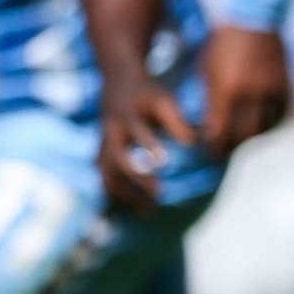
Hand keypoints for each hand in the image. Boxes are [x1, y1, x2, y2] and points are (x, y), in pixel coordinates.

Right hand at [97, 71, 196, 211]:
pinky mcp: (100, 156)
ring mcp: (101, 146)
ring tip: (149, 211)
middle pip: (117, 160)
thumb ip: (176, 121)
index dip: (148, 145)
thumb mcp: (162, 99)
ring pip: (108, 176)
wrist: (115, 82)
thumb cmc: (145, 92)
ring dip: (127, 195)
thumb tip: (193, 144)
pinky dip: (117, 197)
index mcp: (125, 115)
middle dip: (137, 179)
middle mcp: (109, 133)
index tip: (162, 161)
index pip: (136, 132)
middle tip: (158, 194)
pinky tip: (135, 209)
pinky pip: (105, 180)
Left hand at [201, 26, 292, 155]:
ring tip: (244, 139)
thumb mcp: (207, 69)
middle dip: (234, 146)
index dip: (213, 145)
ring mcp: (272, 89)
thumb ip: (208, 97)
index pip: (219, 130)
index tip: (208, 150)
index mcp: (227, 89)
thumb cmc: (223, 42)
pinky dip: (273, 124)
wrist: (254, 19)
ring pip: (266, 127)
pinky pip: (283, 114)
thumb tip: (206, 123)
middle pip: (245, 135)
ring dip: (254, 137)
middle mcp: (252, 93)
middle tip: (226, 150)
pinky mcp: (286, 85)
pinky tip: (264, 126)